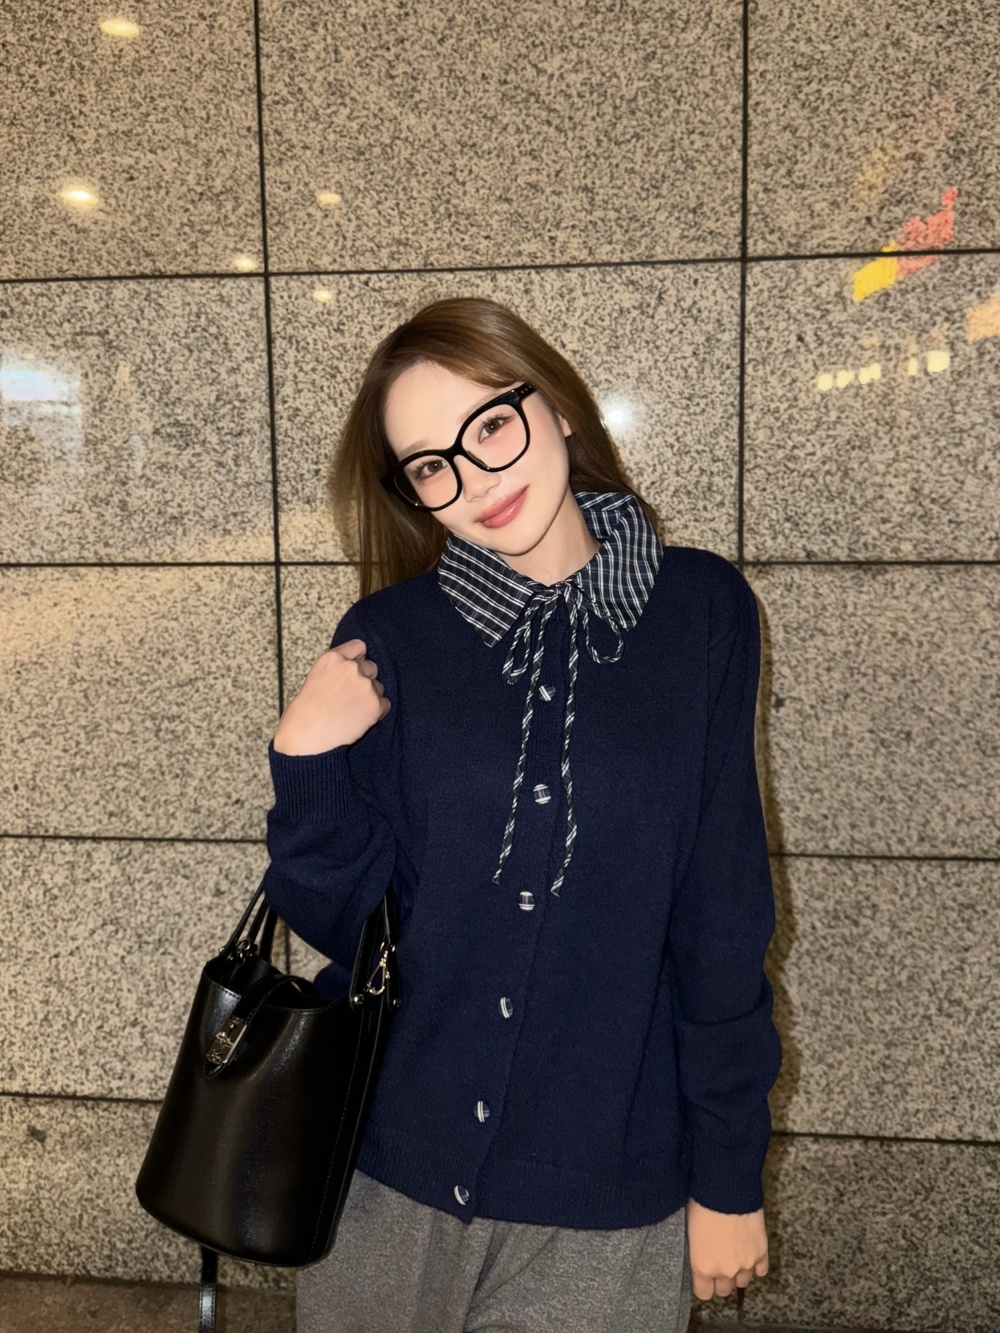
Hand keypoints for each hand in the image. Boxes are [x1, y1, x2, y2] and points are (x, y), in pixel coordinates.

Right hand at [272, 638, 390, 755]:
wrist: (306, 738)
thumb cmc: (304, 713)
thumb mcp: (315, 678)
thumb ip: (335, 669)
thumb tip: (354, 667)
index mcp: (332, 658)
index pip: (359, 646)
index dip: (358, 659)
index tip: (354, 669)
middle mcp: (350, 668)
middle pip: (371, 667)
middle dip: (364, 680)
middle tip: (348, 697)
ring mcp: (364, 686)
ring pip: (378, 687)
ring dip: (369, 697)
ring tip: (350, 711)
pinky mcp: (375, 705)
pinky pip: (384, 704)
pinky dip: (375, 712)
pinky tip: (358, 719)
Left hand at [685, 1197, 768, 1300]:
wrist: (726, 1188)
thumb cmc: (703, 1203)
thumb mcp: (690, 1230)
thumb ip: (697, 1252)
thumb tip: (700, 1256)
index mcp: (702, 1266)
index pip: (704, 1293)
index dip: (703, 1285)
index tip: (703, 1277)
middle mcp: (725, 1271)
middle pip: (724, 1290)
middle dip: (720, 1279)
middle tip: (718, 1262)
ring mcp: (745, 1264)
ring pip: (742, 1282)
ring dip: (738, 1272)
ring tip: (734, 1255)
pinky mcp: (761, 1253)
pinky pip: (761, 1271)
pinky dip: (756, 1265)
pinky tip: (749, 1253)